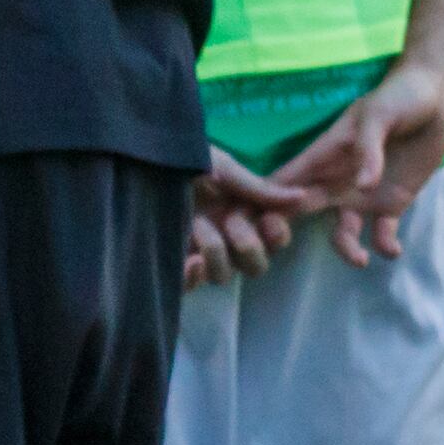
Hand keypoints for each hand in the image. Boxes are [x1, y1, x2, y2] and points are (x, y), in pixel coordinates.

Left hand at [184, 148, 297, 289]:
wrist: (141, 162)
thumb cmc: (181, 159)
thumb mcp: (221, 167)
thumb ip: (258, 188)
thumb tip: (301, 197)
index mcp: (242, 213)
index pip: (274, 241)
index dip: (277, 237)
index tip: (270, 222)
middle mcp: (225, 236)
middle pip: (255, 266)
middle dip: (249, 247)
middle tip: (231, 221)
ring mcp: (198, 251)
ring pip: (223, 277)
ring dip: (217, 253)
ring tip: (198, 225)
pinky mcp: (171, 261)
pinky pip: (190, 286)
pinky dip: (193, 278)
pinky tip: (191, 261)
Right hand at [265, 61, 443, 268]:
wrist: (434, 98)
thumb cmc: (398, 98)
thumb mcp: (378, 116)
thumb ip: (368, 150)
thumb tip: (361, 187)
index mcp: (324, 156)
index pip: (286, 180)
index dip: (265, 201)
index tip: (253, 226)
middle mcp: (336, 180)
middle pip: (300, 210)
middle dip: (285, 230)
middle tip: (279, 249)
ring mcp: (363, 194)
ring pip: (342, 231)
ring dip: (346, 248)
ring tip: (361, 259)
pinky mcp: (392, 203)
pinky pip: (382, 232)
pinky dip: (385, 245)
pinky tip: (393, 249)